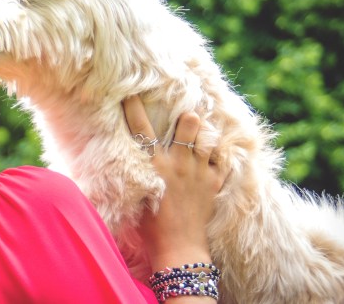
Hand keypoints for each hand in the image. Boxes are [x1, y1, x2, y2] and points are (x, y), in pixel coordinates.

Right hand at [123, 96, 227, 271]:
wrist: (178, 249)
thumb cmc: (150, 228)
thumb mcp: (136, 195)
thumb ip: (136, 174)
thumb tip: (123, 163)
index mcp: (154, 165)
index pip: (141, 128)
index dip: (134, 108)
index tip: (131, 93)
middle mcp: (178, 163)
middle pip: (187, 125)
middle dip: (187, 117)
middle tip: (186, 114)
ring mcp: (199, 172)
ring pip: (207, 140)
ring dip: (203, 136)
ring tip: (201, 132)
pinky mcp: (214, 184)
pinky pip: (221, 162)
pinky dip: (217, 159)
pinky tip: (213, 158)